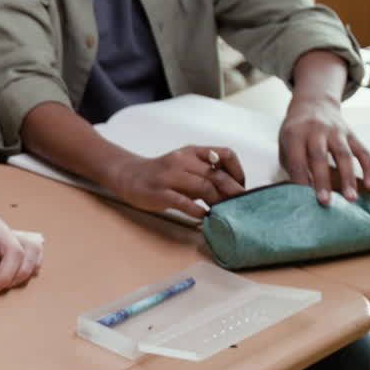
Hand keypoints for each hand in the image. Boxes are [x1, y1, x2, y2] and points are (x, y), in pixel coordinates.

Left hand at [0, 187, 40, 299]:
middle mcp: (0, 227)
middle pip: (14, 252)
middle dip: (5, 277)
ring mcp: (12, 232)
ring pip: (29, 252)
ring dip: (21, 274)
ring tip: (1, 287)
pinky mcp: (18, 237)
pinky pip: (35, 251)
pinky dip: (33, 266)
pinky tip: (18, 276)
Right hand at [109, 146, 245, 219]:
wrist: (129, 175)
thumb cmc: (162, 173)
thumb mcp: (186, 165)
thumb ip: (206, 172)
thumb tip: (234, 188)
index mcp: (192, 151)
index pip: (225, 154)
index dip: (238, 171)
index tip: (241, 186)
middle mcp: (182, 160)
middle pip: (217, 175)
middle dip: (233, 192)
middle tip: (240, 206)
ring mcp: (169, 176)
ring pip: (203, 187)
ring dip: (217, 203)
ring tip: (222, 213)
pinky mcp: (159, 192)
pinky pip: (184, 202)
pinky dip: (198, 212)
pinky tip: (203, 217)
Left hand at [280, 94, 369, 204]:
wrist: (313, 104)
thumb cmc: (295, 130)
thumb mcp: (285, 142)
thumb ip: (291, 163)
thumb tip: (298, 191)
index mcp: (294, 133)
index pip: (296, 159)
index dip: (299, 178)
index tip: (302, 198)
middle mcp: (316, 130)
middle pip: (319, 156)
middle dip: (322, 180)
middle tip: (325, 202)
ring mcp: (336, 131)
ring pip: (344, 155)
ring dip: (348, 178)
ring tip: (351, 198)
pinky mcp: (352, 133)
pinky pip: (363, 151)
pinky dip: (368, 168)